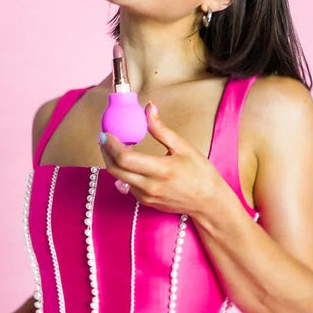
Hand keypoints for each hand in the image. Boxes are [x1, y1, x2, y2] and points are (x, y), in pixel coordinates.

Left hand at [98, 102, 226, 217]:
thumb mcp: (184, 147)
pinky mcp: (145, 202)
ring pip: (119, 177)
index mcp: (161, 170)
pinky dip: (124, 171)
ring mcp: (146, 196)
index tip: (106, 132)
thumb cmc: (201, 173)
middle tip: (103, 137)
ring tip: (114, 145)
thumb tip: (148, 109)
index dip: (111, 144)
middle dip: (105, 151)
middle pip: (115, 169)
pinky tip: (129, 161)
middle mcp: (150, 186)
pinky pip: (128, 185)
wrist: (209, 203)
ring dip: (113, 161)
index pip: (124, 158)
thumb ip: (161, 129)